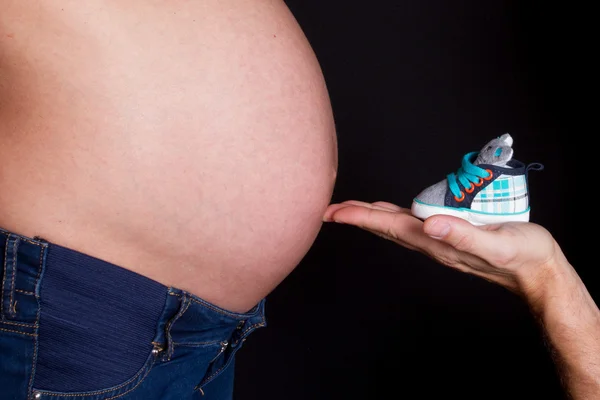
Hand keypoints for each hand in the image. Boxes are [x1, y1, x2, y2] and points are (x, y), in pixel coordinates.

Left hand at [323, 200, 566, 300]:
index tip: (334, 213)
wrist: (537, 272)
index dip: (361, 218)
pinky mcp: (449, 235)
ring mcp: (439, 240)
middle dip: (356, 217)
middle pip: (385, 227)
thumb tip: (429, 223)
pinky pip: (412, 224)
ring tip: (350, 209)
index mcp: (437, 241)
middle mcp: (432, 242)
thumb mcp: (496, 244)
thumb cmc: (522, 256)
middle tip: (328, 210)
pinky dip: (393, 217)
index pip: (390, 227)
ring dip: (371, 217)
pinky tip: (390, 213)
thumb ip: (463, 235)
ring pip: (396, 226)